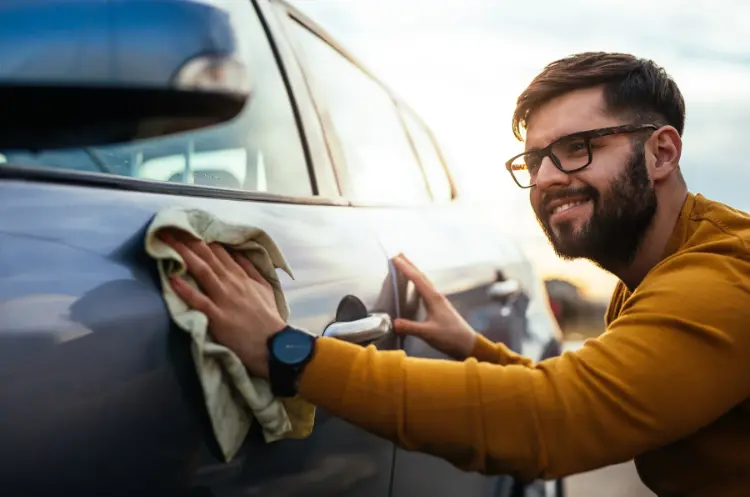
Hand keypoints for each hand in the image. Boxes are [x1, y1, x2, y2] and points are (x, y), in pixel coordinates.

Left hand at [158, 230, 284, 377]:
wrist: (273, 344)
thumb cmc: (268, 318)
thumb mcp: (264, 288)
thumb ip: (250, 270)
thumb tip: (237, 253)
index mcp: (241, 276)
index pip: (220, 252)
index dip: (202, 239)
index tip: (186, 229)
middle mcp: (232, 283)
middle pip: (207, 257)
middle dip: (187, 241)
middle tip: (169, 228)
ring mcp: (224, 299)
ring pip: (202, 272)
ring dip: (184, 256)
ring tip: (167, 243)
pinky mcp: (218, 317)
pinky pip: (199, 300)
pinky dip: (185, 289)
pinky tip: (172, 278)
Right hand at [392, 254, 477, 359]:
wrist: (468, 344)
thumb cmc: (451, 337)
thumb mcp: (428, 333)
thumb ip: (410, 327)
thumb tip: (393, 322)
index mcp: (434, 299)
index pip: (417, 280)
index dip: (405, 268)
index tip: (395, 259)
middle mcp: (436, 297)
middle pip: (421, 276)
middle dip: (410, 265)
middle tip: (399, 255)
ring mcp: (439, 301)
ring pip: (424, 282)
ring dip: (414, 272)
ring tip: (405, 266)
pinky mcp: (439, 307)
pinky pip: (426, 289)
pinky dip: (419, 283)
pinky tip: (417, 287)